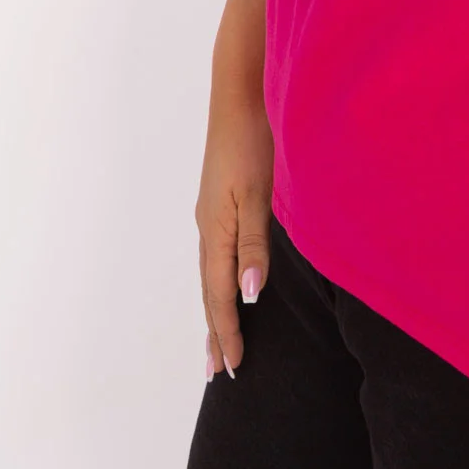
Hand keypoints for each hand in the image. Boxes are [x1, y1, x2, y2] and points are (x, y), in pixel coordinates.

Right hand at [195, 94, 273, 380]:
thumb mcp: (258, 194)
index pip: (220, 294)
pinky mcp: (224, 202)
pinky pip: (219, 255)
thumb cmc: (254, 142)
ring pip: (213, 275)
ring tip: (221, 341)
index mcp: (217, 231)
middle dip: (217, 332)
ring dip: (216, 310)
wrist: (242, 97)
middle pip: (210, 291)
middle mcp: (210, 228)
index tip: (235, 368)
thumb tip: (248, 295)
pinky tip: (230, 284)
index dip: (228, 332)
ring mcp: (214, 215)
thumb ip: (255, 244)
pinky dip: (221, 281)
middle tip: (219, 372)